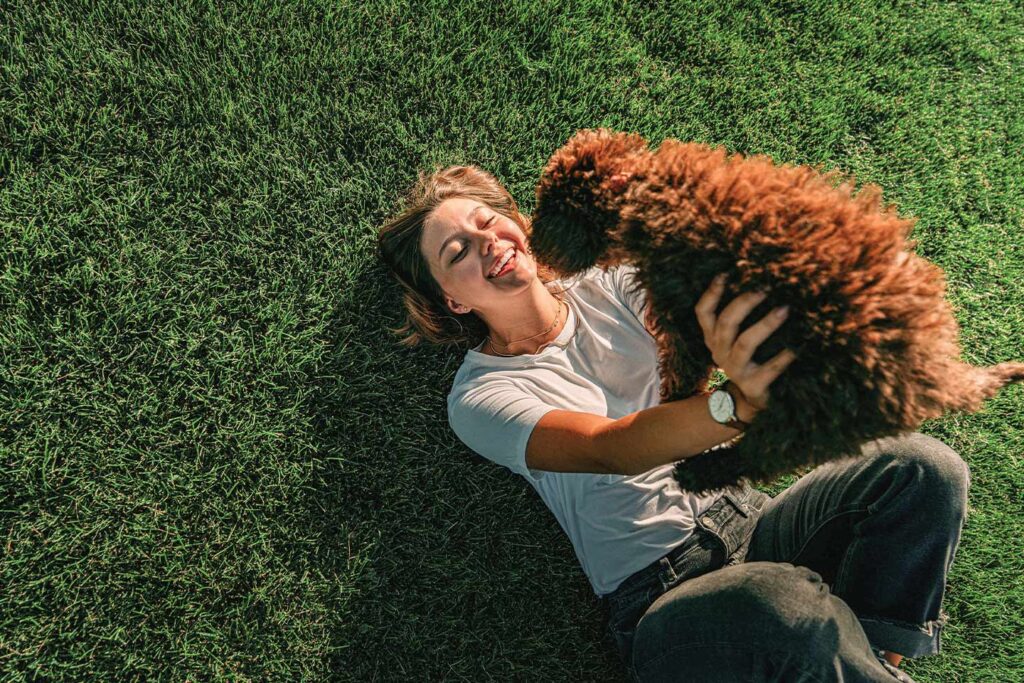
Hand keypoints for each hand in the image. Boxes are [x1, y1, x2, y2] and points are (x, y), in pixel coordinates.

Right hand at [695, 273, 797, 411]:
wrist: (750, 400)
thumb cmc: (749, 360)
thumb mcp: (735, 339)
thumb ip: (740, 318)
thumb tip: (761, 282)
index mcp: (713, 338)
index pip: (703, 313)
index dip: (711, 294)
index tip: (725, 275)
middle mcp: (719, 352)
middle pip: (726, 323)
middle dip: (744, 303)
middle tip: (764, 289)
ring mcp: (735, 370)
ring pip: (745, 343)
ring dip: (765, 325)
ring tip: (784, 310)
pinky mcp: (752, 386)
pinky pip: (768, 370)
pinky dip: (782, 358)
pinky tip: (796, 348)